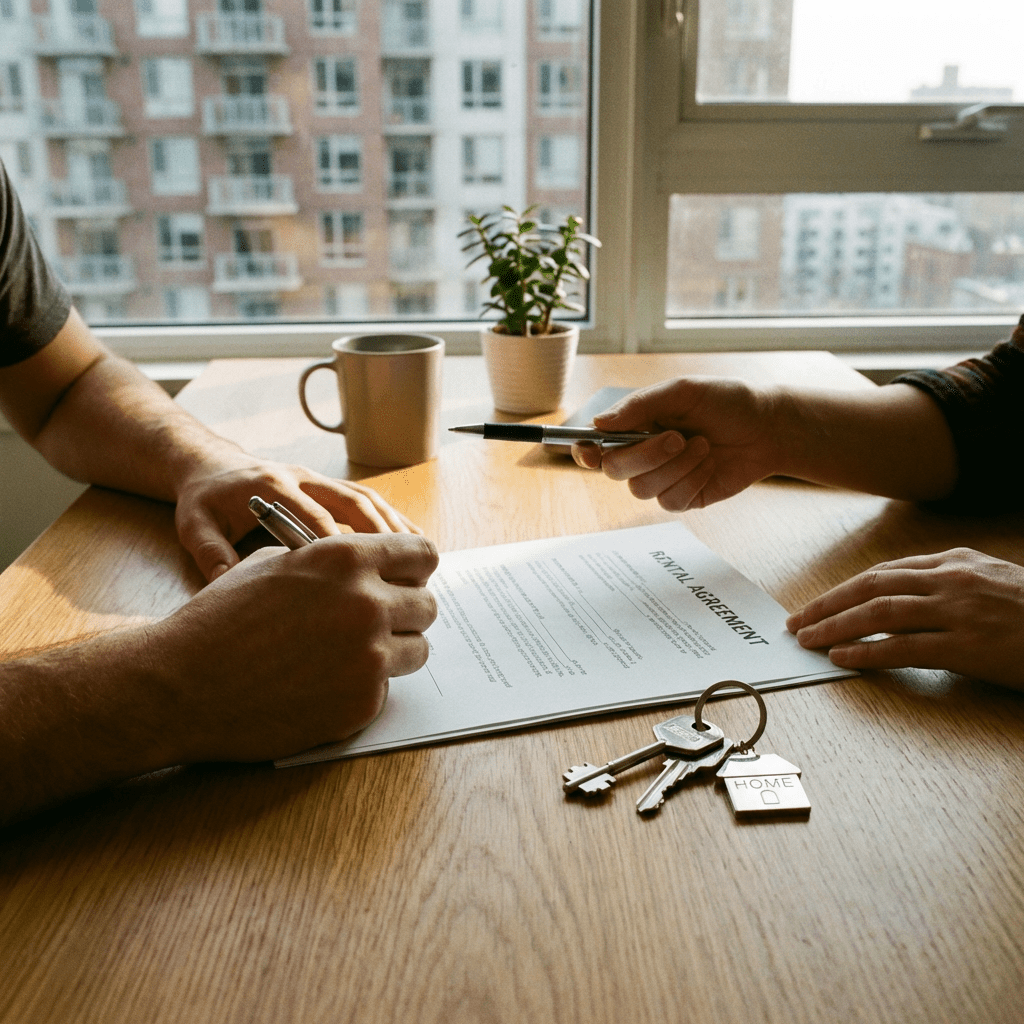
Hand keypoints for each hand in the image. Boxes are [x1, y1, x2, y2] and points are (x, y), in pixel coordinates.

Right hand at [146, 533, 438, 763]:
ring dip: (393, 652)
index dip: (414, 569)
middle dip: (405, 613)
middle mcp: (368, 603)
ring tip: (346, 655)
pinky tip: (321, 686)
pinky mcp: (362, 703)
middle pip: (427, 605)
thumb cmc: (221, 618)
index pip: (423, 554)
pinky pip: (387, 690)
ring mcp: (370, 657)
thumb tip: (370, 568)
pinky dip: (362, 689)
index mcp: (348, 558)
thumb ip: (331, 562)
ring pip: (418, 649)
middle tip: (373, 624)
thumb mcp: (274, 563)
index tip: (404, 581)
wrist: (180, 683)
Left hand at [175, 456, 420, 581]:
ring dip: (394, 527)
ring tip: (419, 557)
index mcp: (271, 485)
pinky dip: (392, 519)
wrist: (211, 466)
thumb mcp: (193, 524)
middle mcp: (301, 476)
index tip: (359, 575)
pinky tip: (413, 541)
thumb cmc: (204, 500)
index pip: (312, 515)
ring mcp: (319, 478)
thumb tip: (231, 582)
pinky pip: (368, 499)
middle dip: (379, 535)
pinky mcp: (329, 484)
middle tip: (402, 570)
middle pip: (351, 501)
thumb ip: (210, 552)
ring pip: (366, 498)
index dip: (338, 545)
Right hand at [570, 377, 783, 510]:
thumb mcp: (681, 392)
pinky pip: (671, 501)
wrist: (767, 426)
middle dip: (646, 455)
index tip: (590, 450)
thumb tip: (599, 423)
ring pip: (642, 489)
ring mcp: (662, 479)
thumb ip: (639, 406)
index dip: (584, 452)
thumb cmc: (725, 402)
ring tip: (703, 446)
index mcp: (634, 427)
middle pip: (615, 471)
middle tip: (679, 437)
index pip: (595, 446)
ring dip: (676, 466)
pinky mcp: (683, 498)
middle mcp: (642, 456)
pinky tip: (710, 464)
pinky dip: (693, 480)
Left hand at [786, 548, 1023, 688]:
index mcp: (955, 563)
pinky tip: (842, 657)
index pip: (883, 573)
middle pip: (872, 586)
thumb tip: (903, 602)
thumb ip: (948, 586)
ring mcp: (959, 611)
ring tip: (808, 639)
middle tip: (796, 621)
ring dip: (836, 626)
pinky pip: (905, 647)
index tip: (816, 604)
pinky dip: (868, 651)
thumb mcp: (991, 583)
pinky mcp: (969, 646)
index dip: (843, 590)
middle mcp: (952, 580)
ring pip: (880, 612)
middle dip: (827, 604)